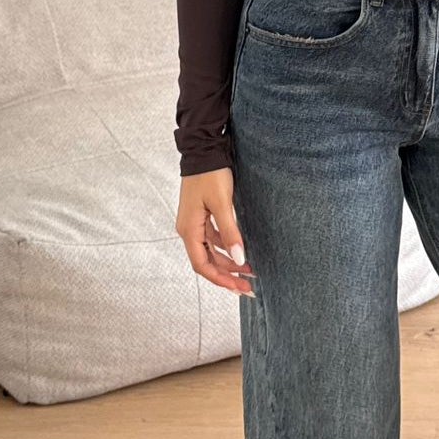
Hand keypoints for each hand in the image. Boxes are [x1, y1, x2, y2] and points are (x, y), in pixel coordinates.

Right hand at [176, 168, 254, 295]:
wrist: (203, 151)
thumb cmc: (210, 174)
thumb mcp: (222, 203)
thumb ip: (231, 232)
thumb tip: (240, 259)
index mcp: (189, 230)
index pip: (202, 265)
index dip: (221, 279)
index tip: (239, 287)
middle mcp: (188, 230)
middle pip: (207, 262)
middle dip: (227, 275)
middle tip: (249, 286)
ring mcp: (194, 224)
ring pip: (211, 252)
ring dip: (229, 263)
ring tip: (250, 271)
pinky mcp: (202, 217)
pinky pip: (213, 240)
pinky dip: (227, 248)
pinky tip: (241, 252)